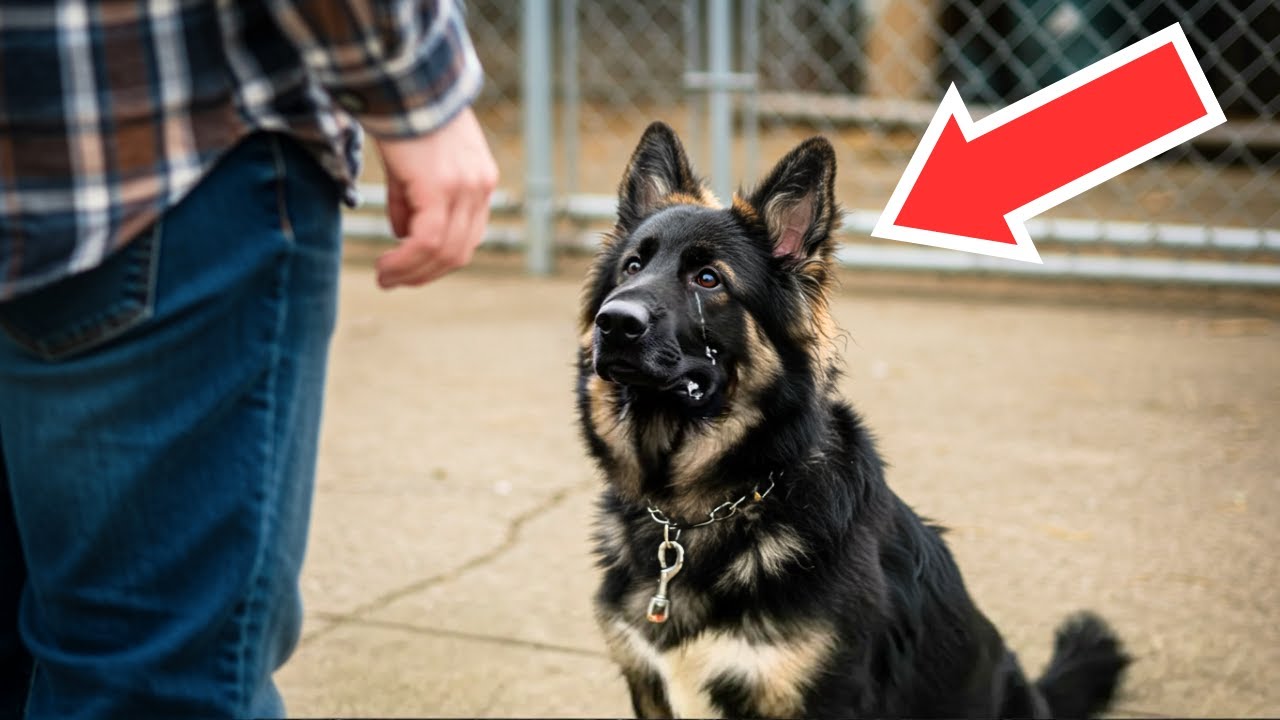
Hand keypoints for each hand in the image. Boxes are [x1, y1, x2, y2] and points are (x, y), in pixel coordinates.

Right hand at [374, 107, 498, 288]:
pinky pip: (427, 242)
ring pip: (444, 253)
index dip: (439, 260)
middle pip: (459, 252)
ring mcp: (465, 189)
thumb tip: (402, 235)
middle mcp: (481, 187)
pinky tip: (386, 267)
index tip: (410, 269)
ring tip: (384, 277)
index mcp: (481, 180)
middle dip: (425, 274)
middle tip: (392, 281)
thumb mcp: (413, 164)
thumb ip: (412, 200)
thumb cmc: (404, 115)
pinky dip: (405, 262)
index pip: (468, 236)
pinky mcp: (441, 189)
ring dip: (411, 273)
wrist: (403, 78)